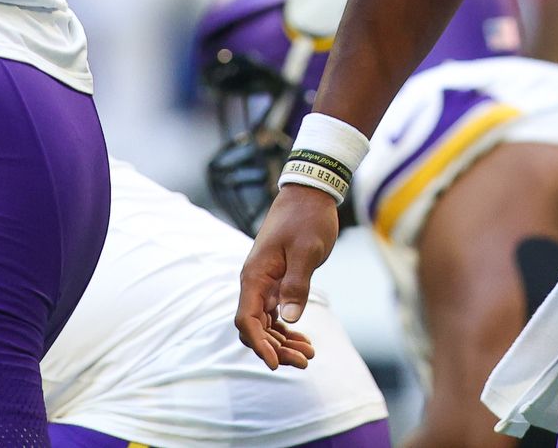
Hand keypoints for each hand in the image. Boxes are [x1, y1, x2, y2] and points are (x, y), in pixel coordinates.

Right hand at [236, 184, 340, 369]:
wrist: (310, 194)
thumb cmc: (308, 218)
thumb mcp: (306, 251)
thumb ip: (297, 284)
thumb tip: (288, 318)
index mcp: (255, 276)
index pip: (247, 320)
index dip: (259, 344)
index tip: (274, 364)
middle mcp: (255, 283)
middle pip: (256, 328)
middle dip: (276, 348)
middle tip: (304, 361)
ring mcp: (265, 284)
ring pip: (267, 324)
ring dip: (283, 342)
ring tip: (309, 355)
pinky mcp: (278, 282)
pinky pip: (276, 314)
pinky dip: (287, 329)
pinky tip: (304, 340)